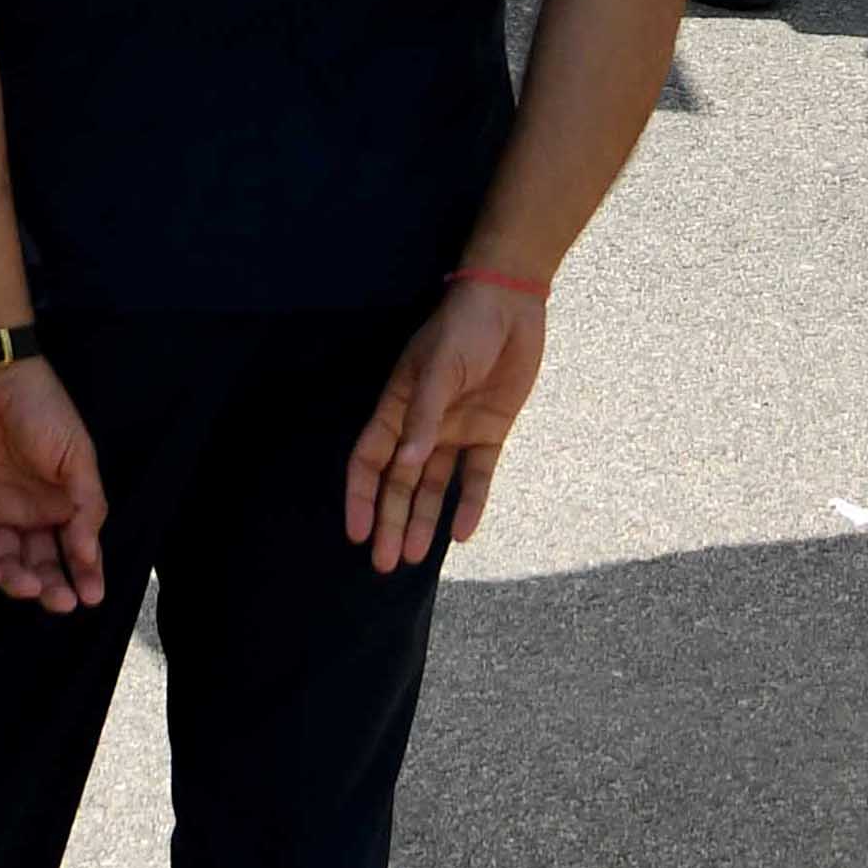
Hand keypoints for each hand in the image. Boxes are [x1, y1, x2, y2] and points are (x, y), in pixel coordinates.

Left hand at [0, 358, 106, 612]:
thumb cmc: (43, 410)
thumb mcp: (77, 455)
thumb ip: (86, 505)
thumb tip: (89, 554)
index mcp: (62, 502)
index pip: (75, 549)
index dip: (85, 575)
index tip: (92, 598)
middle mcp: (30, 514)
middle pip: (40, 563)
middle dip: (51, 587)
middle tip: (59, 601)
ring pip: (6, 562)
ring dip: (16, 579)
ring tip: (27, 584)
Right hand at [344, 276, 542, 566]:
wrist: (510, 303)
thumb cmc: (464, 326)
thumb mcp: (440, 366)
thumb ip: (424, 415)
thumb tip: (405, 464)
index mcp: (398, 405)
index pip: (370, 459)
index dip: (360, 495)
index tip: (357, 532)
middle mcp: (423, 425)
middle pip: (399, 482)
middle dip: (389, 520)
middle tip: (384, 563)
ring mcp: (455, 430)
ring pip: (433, 486)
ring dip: (422, 519)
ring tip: (412, 556)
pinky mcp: (489, 432)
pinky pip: (476, 476)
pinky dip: (470, 503)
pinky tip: (463, 531)